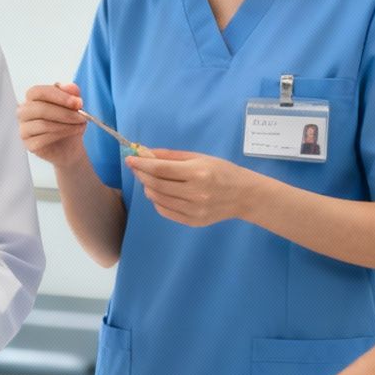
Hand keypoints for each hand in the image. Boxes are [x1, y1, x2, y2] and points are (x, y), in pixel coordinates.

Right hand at [19, 82, 89, 166]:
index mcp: (32, 98)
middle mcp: (24, 112)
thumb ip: (71, 93)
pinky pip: (44, 138)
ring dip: (66, 125)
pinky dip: (62, 134)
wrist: (69, 146)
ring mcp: (24, 129)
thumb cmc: (67, 122)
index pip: (37, 92)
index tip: (77, 102)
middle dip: (65, 112)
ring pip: (43, 124)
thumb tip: (69, 86)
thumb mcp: (73, 105)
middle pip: (40, 109)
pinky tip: (73, 132)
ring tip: (80, 124)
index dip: (58, 96)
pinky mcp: (29, 144)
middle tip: (82, 116)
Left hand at [127, 149, 258, 227]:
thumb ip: (171, 156)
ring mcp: (193, 210)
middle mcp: (195, 193)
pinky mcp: (193, 221)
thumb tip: (146, 153)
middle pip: (156, 184)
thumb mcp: (199, 157)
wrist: (244, 195)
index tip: (130, 158)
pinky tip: (160, 193)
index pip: (160, 169)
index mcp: (197, 173)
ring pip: (158, 199)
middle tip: (137, 167)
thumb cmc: (222, 171)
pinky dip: (157, 201)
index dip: (142, 164)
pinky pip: (165, 211)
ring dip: (148, 187)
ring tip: (149, 180)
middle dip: (142, 174)